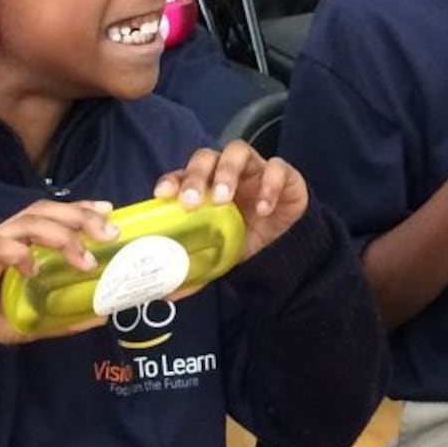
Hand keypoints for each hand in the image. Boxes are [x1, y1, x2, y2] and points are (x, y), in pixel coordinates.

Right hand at [0, 200, 118, 343]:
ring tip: (83, 260)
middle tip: (107, 233)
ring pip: (26, 223)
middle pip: (44, 210)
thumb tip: (102, 314)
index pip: (53, 213)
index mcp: (23, 241)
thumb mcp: (39, 317)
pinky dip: (19, 253)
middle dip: (78, 216)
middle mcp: (7, 235)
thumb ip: (67, 313)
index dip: (80, 208)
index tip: (108, 211)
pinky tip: (33, 271)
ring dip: (60, 236)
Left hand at [154, 140, 307, 258]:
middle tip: (192, 202)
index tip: (163, 195)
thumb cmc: (243, 236)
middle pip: (206, 156)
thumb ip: (195, 268)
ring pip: (238, 151)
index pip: (182, 173)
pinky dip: (270, 185)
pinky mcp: (284, 173)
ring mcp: (255, 167)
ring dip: (227, 172)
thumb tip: (164, 295)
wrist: (283, 240)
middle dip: (196, 175)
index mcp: (205, 184)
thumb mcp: (218, 252)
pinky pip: (277, 168)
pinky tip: (264, 209)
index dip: (172, 180)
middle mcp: (226, 169)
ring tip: (224, 199)